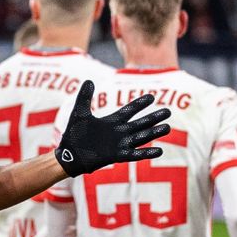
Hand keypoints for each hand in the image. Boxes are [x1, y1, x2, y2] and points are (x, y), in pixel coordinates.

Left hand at [56, 80, 170, 176]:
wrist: (69, 155)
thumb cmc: (74, 135)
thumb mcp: (80, 113)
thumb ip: (85, 97)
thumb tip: (89, 80)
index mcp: (111, 122)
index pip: (129, 111)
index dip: (140, 104)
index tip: (152, 96)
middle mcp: (119, 133)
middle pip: (140, 123)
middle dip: (153, 118)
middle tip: (168, 112)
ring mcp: (119, 144)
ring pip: (140, 137)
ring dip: (153, 133)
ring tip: (167, 128)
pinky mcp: (117, 156)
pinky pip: (135, 154)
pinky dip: (146, 153)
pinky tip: (159, 150)